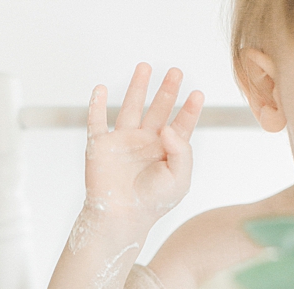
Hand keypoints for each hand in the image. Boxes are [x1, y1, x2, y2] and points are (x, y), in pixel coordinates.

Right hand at [84, 63, 203, 231]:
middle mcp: (146, 143)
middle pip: (159, 110)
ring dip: (137, 87)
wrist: (123, 216)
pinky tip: (100, 88)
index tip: (197, 94)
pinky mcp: (101, 145)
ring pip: (130, 107)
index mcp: (166, 152)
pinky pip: (96, 120)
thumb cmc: (154, 202)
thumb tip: (169, 127)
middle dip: (168, 90)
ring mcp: (123, 142)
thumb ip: (182, 151)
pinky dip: (95, 104)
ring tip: (145, 67)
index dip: (189, 109)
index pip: (181, 125)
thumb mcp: (179, 178)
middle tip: (177, 72)